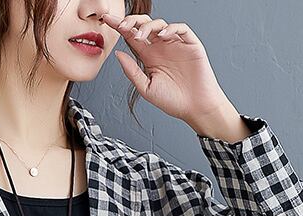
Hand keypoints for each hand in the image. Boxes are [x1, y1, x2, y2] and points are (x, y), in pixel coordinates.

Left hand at [98, 13, 246, 138]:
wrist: (195, 108)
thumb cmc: (173, 101)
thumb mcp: (146, 88)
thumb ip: (131, 71)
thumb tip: (118, 55)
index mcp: (149, 57)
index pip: (132, 37)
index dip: (120, 27)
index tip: (107, 21)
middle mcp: (161, 48)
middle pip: (144, 25)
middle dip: (132, 22)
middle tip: (122, 25)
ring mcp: (176, 45)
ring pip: (160, 24)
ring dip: (148, 26)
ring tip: (141, 36)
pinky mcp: (190, 45)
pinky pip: (181, 29)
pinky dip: (171, 28)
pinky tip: (163, 35)